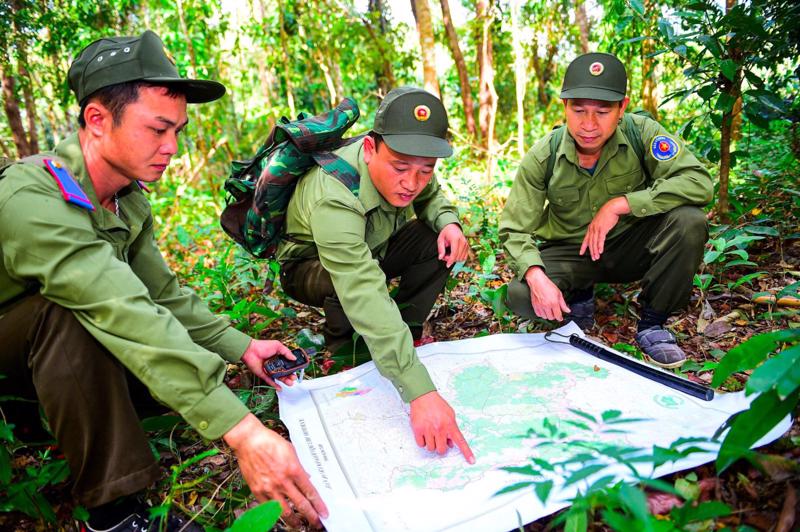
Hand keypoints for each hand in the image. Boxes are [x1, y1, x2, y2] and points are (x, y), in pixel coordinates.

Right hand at [225, 414, 328, 528]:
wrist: (249, 440)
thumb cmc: (269, 442)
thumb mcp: (291, 451)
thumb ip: (299, 467)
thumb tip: (306, 479)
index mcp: (293, 470)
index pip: (310, 492)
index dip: (319, 505)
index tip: (324, 513)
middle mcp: (283, 481)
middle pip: (301, 504)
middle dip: (311, 516)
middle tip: (317, 523)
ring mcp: (269, 488)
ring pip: (285, 511)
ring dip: (294, 520)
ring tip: (299, 524)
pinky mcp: (257, 491)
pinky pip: (268, 508)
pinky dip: (275, 514)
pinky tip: (280, 516)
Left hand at [241, 340, 296, 390]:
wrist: (250, 350)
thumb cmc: (262, 346)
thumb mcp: (277, 346)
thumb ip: (286, 352)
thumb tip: (294, 358)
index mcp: (278, 357)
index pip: (287, 364)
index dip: (292, 367)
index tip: (297, 370)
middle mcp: (274, 364)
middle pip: (284, 372)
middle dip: (290, 375)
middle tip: (294, 378)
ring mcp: (269, 370)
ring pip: (278, 377)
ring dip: (285, 381)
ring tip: (290, 383)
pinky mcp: (264, 374)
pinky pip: (270, 381)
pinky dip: (274, 385)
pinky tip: (280, 388)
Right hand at [410, 391, 474, 463]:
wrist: (423, 396)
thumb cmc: (437, 405)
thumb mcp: (450, 415)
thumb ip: (452, 429)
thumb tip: (450, 444)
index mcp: (450, 425)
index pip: (460, 441)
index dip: (466, 452)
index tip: (472, 461)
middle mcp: (440, 429)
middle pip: (441, 450)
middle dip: (440, 446)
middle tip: (438, 439)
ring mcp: (428, 430)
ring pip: (431, 448)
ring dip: (431, 444)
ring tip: (430, 433)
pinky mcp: (418, 430)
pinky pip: (421, 444)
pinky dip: (422, 441)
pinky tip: (424, 433)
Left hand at [437, 223, 468, 267]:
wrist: (453, 227)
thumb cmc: (446, 233)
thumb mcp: (440, 240)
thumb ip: (440, 249)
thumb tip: (440, 258)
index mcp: (456, 239)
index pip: (454, 253)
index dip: (450, 260)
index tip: (447, 265)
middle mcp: (463, 241)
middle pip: (458, 256)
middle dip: (450, 259)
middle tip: (444, 256)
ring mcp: (466, 244)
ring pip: (461, 258)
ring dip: (454, 259)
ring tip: (448, 255)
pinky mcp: (468, 246)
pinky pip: (464, 257)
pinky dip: (459, 258)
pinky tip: (454, 255)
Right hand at [524, 266, 569, 320]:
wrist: (538, 282)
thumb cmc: (548, 286)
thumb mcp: (559, 294)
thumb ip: (563, 304)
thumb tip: (567, 310)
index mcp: (554, 303)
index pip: (558, 315)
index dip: (560, 318)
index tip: (560, 318)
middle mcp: (546, 305)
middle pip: (551, 318)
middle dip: (554, 316)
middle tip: (555, 313)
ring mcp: (540, 306)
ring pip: (545, 317)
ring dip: (547, 315)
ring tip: (549, 311)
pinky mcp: (535, 305)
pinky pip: (538, 314)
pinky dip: (541, 314)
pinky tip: (543, 311)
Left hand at [579, 197, 630, 260]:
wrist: (611, 208)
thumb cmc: (607, 215)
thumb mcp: (600, 222)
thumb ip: (598, 228)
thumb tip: (599, 235)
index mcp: (591, 227)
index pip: (586, 239)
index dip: (583, 247)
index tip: (581, 253)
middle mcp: (592, 229)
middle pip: (590, 242)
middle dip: (591, 251)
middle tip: (593, 258)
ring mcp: (597, 229)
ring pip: (594, 242)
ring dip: (595, 251)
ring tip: (596, 257)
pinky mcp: (603, 229)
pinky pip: (600, 239)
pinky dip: (600, 246)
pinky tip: (600, 251)